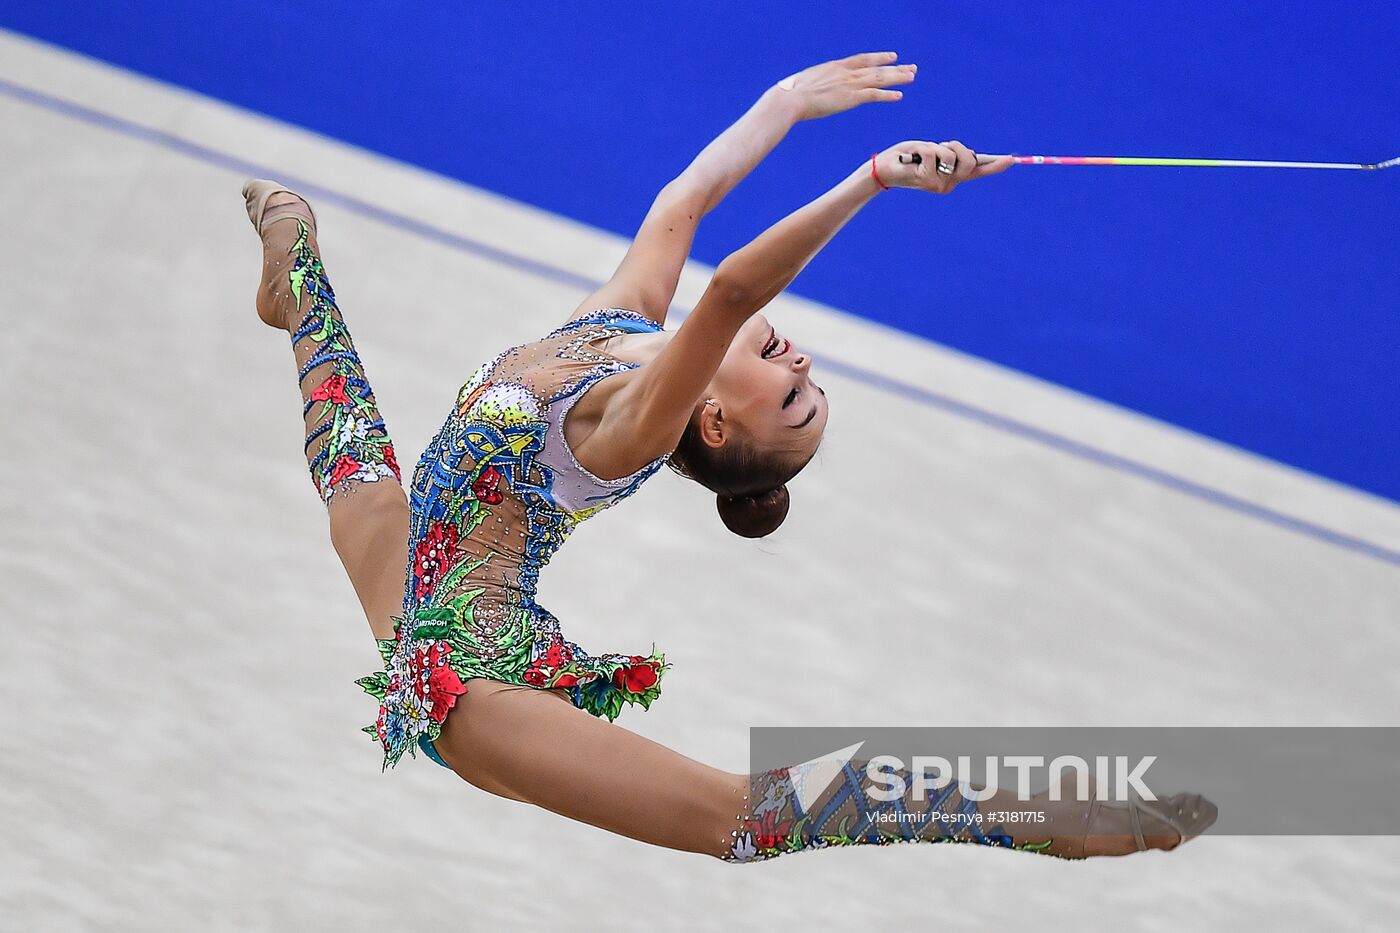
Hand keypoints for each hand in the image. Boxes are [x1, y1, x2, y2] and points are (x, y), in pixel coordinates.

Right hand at [773, 52, 915, 120]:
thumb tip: (811, 90)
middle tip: (912, 67)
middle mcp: (846, 72)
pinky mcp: (851, 97)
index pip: (863, 59)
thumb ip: (816, 84)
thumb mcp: (806, 83)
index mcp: (836, 66)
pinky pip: (874, 94)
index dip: (879, 57)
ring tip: (912, 76)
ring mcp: (850, 84)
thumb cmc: (791, 94)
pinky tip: (899, 95)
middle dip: (896, 68)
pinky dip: (887, 95)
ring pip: (880, 78)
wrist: (791, 99)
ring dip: (898, 77)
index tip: (892, 56)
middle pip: (876, 68)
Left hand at [874, 140, 1013, 193]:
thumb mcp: (933, 152)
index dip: (996, 165)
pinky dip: (922, 149)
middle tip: (939, 147)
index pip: (980, 171)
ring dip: (936, 147)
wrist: (884, 169)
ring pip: (950, 155)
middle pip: (969, 158)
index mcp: (953, 176)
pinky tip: (912, 158)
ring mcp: (939, 185)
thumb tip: (969, 154)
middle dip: (956, 146)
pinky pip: (932, 153)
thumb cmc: (908, 158)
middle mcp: (949, 184)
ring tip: (922, 154)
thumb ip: (950, 154)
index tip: (1011, 160)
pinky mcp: (926, 180)